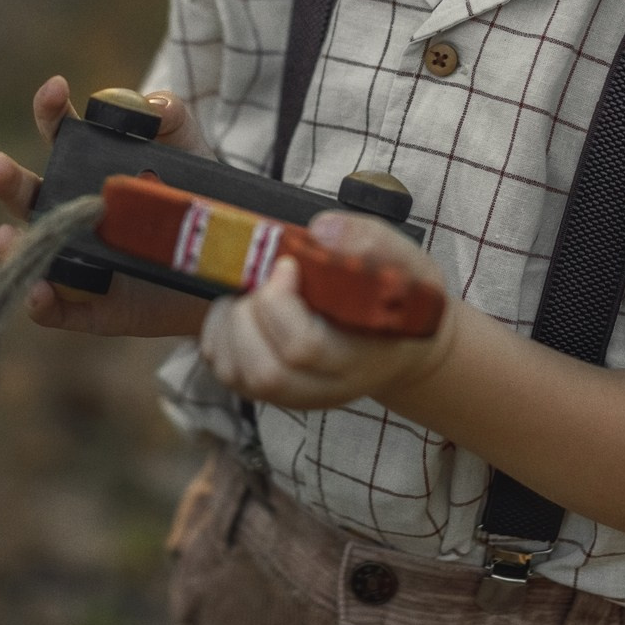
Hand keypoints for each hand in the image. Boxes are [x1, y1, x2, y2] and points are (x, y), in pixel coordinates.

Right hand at [0, 75, 210, 337]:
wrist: (226, 263)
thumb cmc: (195, 196)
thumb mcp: (191, 150)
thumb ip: (172, 117)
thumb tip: (150, 105)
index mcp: (87, 166)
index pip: (58, 134)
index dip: (51, 111)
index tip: (55, 90)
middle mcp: (71, 212)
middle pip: (28, 195)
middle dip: (8, 181)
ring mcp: (77, 260)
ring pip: (31, 252)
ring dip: (11, 245)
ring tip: (5, 236)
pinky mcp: (94, 306)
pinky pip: (58, 308)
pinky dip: (41, 302)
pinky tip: (37, 291)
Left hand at [198, 212, 457, 409]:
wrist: (400, 345)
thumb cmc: (402, 300)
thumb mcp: (407, 264)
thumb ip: (371, 242)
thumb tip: (319, 230)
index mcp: (357, 359)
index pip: (304, 349)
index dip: (280, 304)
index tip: (286, 265)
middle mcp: (322, 388)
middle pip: (265, 372)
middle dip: (249, 315)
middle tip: (261, 279)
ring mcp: (291, 394)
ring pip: (237, 375)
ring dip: (228, 324)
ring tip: (249, 292)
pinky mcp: (267, 389)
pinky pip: (225, 370)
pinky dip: (217, 334)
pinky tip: (241, 308)